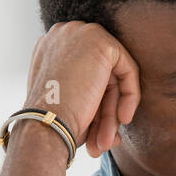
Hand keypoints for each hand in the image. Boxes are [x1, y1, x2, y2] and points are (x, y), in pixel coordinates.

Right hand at [22, 22, 140, 156]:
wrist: (46, 125)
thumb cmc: (52, 123)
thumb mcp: (68, 104)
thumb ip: (89, 97)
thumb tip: (118, 115)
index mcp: (48, 48)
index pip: (84, 73)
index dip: (95, 103)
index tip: (96, 131)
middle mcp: (62, 34)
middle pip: (100, 74)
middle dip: (105, 111)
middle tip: (104, 141)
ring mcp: (80, 33)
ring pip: (113, 75)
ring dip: (112, 112)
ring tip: (108, 141)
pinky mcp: (100, 41)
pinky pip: (127, 69)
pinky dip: (129, 95)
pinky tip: (122, 119)